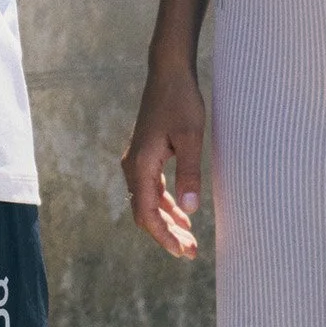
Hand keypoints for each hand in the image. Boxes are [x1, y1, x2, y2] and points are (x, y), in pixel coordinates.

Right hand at [122, 58, 206, 259]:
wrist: (169, 73)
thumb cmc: (181, 101)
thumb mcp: (192, 137)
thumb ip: (190, 173)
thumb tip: (190, 210)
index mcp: (141, 164)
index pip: (146, 213)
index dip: (162, 236)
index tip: (181, 251)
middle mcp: (133, 166)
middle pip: (145, 212)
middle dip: (166, 235)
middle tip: (190, 253)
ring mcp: (137, 162)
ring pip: (149, 203)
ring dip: (167, 222)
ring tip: (189, 241)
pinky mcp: (146, 156)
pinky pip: (152, 190)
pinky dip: (167, 205)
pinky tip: (183, 215)